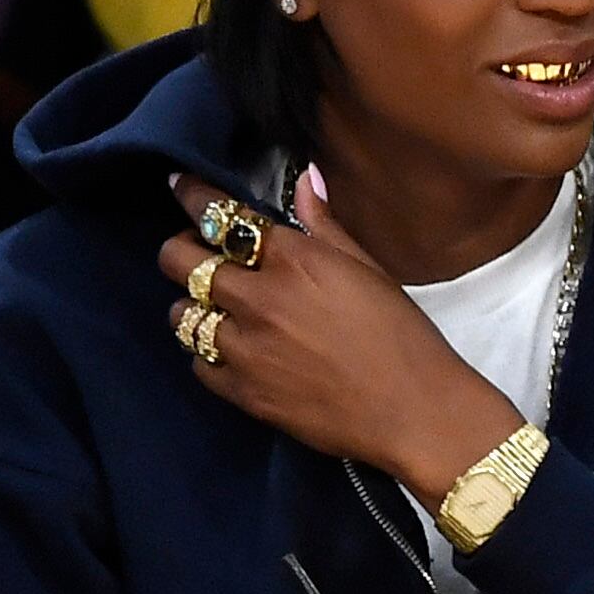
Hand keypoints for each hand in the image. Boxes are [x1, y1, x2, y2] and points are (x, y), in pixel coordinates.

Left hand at [160, 173, 523, 499]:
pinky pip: (198, 364)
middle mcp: (260, 299)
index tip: (180, 187)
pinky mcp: (241, 392)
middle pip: (180, 261)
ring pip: (181, 315)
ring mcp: (245, 348)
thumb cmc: (403, 337)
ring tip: (217, 311)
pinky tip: (234, 353)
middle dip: (180, 251)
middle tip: (196, 255)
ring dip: (193, 307)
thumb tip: (304, 180)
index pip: (224, 217)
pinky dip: (209, 355)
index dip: (194, 197)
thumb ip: (325, 225)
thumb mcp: (370, 271)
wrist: (413, 412)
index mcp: (298, 261)